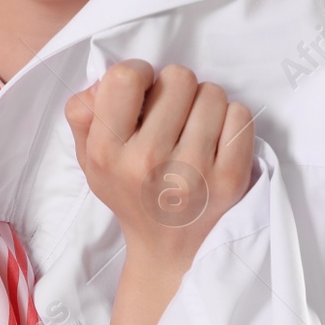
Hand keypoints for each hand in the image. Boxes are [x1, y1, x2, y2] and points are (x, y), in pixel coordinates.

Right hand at [64, 61, 256, 275]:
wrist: (169, 251)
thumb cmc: (130, 192)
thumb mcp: (89, 157)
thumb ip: (84, 112)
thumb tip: (106, 80)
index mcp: (108, 152)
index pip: (125, 77)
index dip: (139, 74)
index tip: (145, 92)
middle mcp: (148, 161)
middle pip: (178, 77)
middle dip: (176, 89)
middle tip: (172, 116)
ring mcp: (193, 172)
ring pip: (212, 93)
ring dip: (205, 105)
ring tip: (194, 131)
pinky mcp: (230, 179)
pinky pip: (241, 115)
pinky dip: (231, 122)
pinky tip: (216, 142)